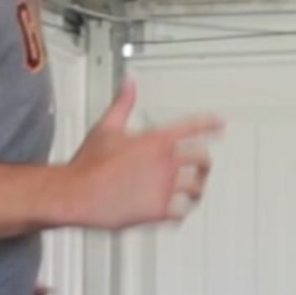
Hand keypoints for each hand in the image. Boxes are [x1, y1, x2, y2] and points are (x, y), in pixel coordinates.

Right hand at [62, 78, 222, 229]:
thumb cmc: (88, 165)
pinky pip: (181, 211)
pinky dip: (181, 212)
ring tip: (196, 191)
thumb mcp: (107, 127)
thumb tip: (129, 83)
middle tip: (204, 164)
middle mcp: (163, 162)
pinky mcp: (157, 209)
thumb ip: (123, 103)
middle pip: (201, 158)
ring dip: (197, 188)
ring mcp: (163, 186)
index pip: (191, 126)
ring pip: (196, 187)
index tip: (219, 123)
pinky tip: (178, 212)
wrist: (76, 193)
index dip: (209, 122)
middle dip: (205, 161)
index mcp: (154, 140)